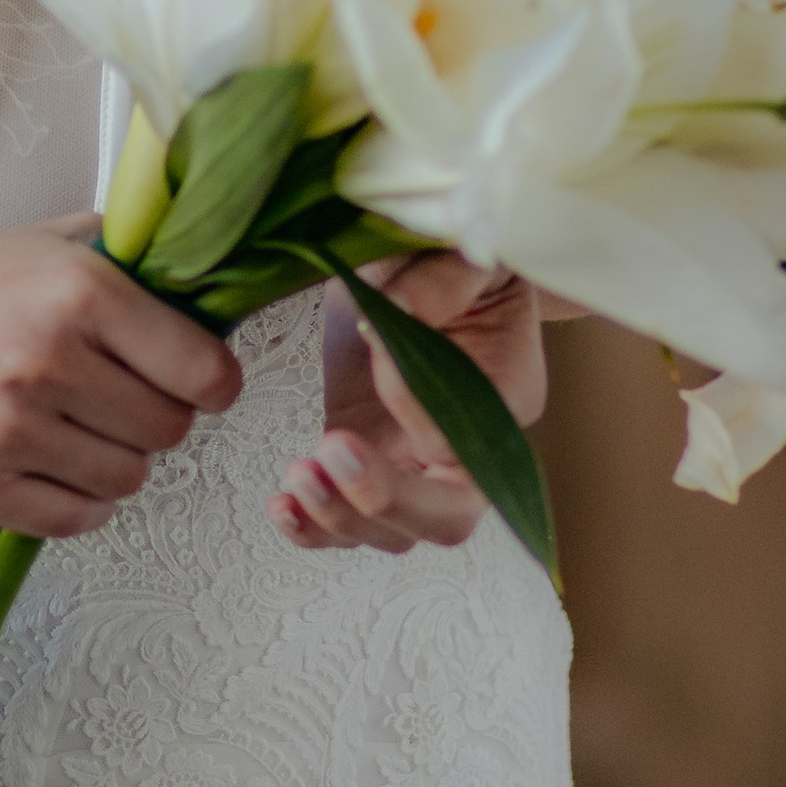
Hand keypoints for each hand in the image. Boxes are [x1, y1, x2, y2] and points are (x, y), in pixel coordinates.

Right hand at [0, 213, 241, 539]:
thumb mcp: (50, 243)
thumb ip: (133, 261)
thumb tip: (211, 284)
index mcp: (79, 292)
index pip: (204, 371)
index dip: (213, 382)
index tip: (201, 383)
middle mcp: (48, 359)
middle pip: (170, 430)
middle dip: (157, 417)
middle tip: (121, 398)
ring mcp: (9, 427)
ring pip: (127, 479)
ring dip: (115, 459)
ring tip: (77, 427)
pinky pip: (74, 519)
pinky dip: (78, 500)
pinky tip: (56, 463)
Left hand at [269, 266, 544, 555]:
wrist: (426, 262)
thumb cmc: (454, 255)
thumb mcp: (462, 253)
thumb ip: (440, 280)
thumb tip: (394, 311)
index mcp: (503, 400)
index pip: (463, 433)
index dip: (412, 401)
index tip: (371, 336)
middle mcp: (467, 452)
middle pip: (446, 517)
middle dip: (386, 498)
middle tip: (332, 450)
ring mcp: (414, 466)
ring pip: (392, 534)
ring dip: (340, 518)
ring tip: (297, 476)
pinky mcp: (369, 462)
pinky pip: (348, 521)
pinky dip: (314, 527)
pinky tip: (282, 506)